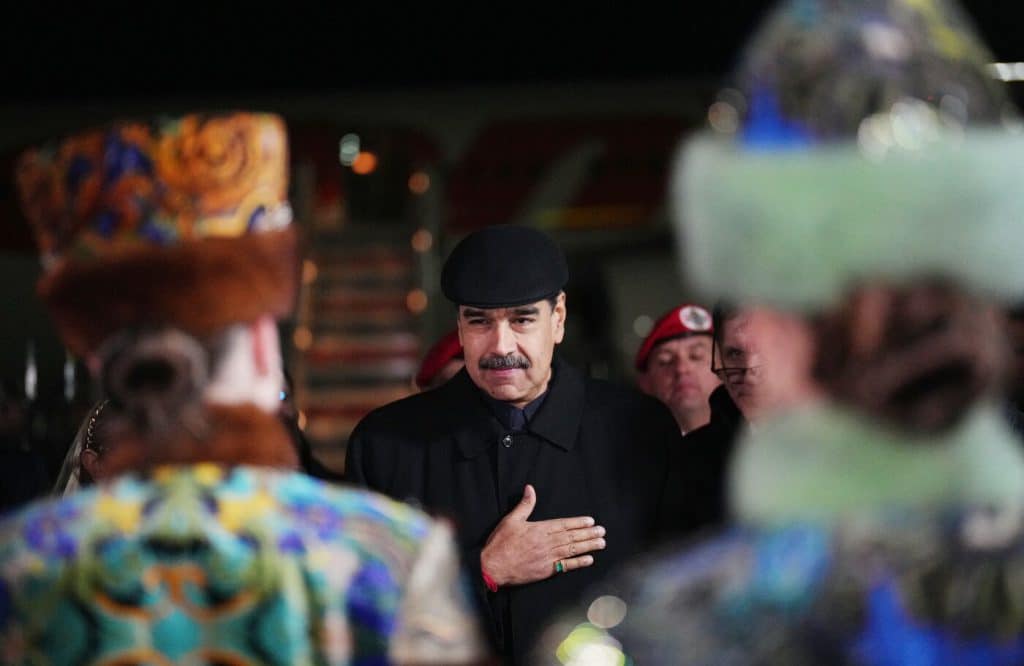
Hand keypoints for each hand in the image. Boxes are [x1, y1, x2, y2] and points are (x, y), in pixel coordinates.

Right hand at [480, 484, 605, 586]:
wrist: (493, 567)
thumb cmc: (500, 543)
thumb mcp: (511, 520)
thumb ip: (524, 505)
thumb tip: (530, 489)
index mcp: (539, 529)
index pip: (563, 524)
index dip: (578, 523)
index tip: (590, 521)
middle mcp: (546, 543)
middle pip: (571, 537)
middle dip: (588, 534)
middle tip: (602, 531)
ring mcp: (547, 557)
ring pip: (572, 550)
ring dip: (588, 546)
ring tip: (601, 543)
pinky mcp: (546, 570)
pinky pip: (566, 566)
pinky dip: (578, 563)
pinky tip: (589, 559)